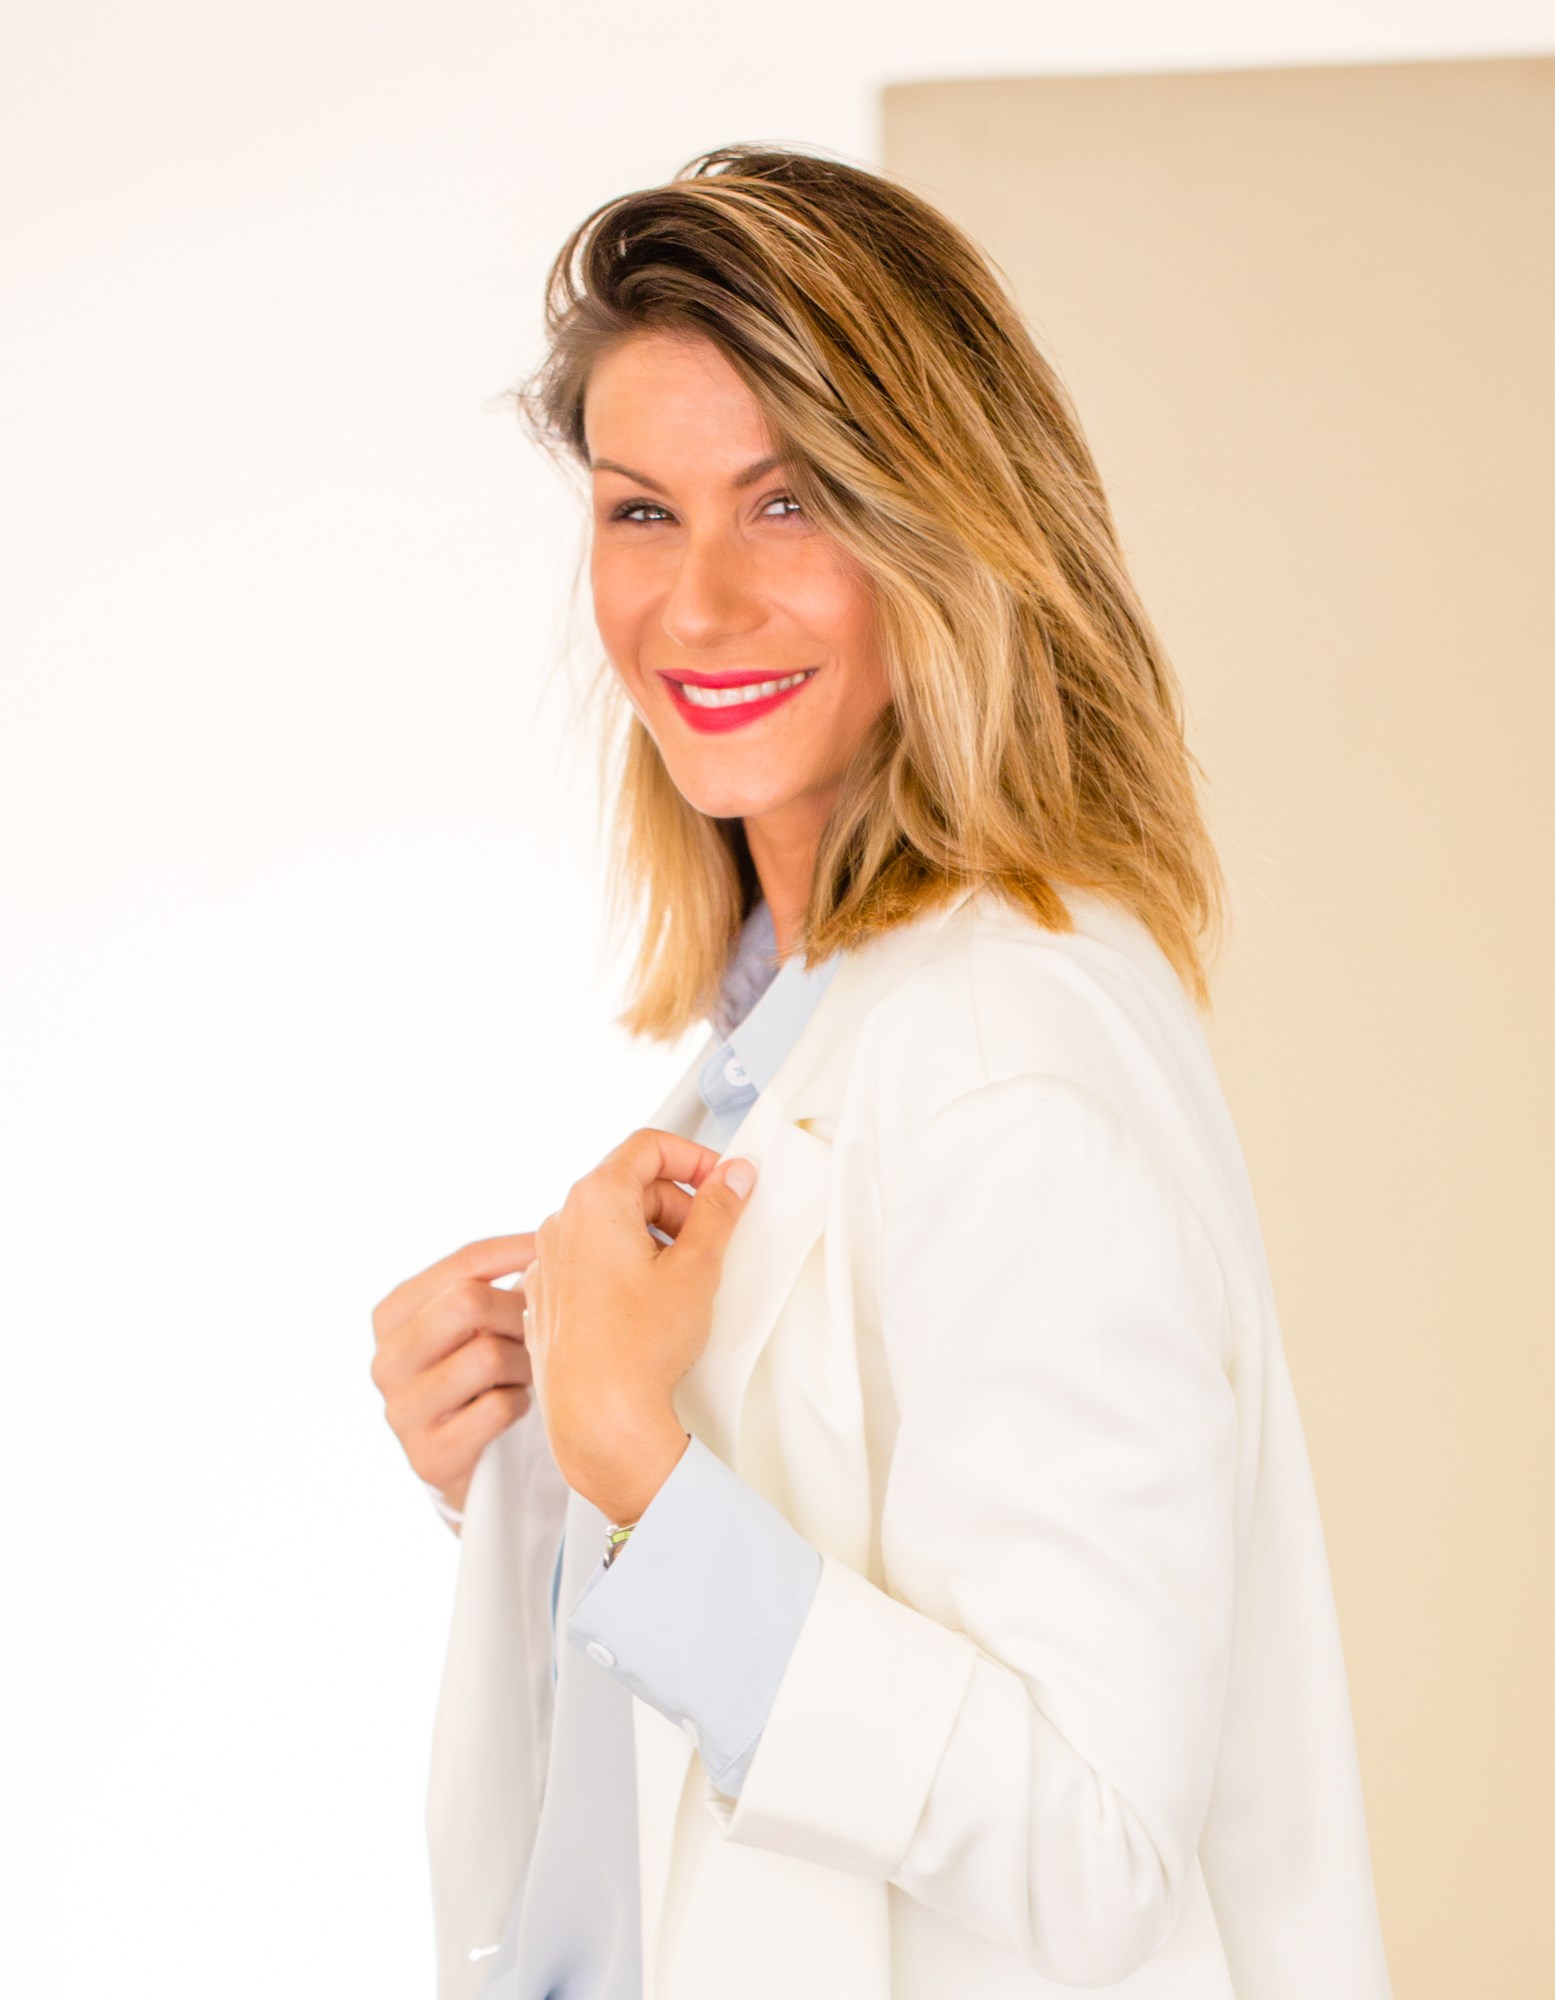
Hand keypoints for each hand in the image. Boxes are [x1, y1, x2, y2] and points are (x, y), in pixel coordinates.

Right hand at [370, 1233, 537, 1519]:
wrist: (471, 1469)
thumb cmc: (484, 1379)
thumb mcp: (478, 1325)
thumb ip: (496, 1282)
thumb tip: (558, 1232)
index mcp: (393, 1314)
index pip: (465, 1262)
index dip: (520, 1250)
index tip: (561, 1248)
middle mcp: (386, 1360)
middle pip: (468, 1301)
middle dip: (520, 1311)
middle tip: (544, 1327)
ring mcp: (401, 1411)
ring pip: (487, 1355)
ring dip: (524, 1362)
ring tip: (529, 1371)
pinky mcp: (429, 1456)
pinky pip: (497, 1408)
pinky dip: (521, 1404)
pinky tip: (519, 1408)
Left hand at [523, 1129, 756, 1522]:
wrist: (597, 1419)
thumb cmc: (639, 1348)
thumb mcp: (697, 1268)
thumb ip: (719, 1210)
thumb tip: (734, 1175)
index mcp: (594, 1201)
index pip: (648, 1146)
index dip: (694, 1157)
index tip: (722, 1185)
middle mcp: (560, 1224)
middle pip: (628, 1185)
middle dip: (677, 1204)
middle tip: (711, 1240)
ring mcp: (546, 1263)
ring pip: (607, 1225)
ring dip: (651, 1236)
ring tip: (682, 1280)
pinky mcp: (547, 1299)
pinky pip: (588, 1262)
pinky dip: (622, 1267)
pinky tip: (647, 1305)